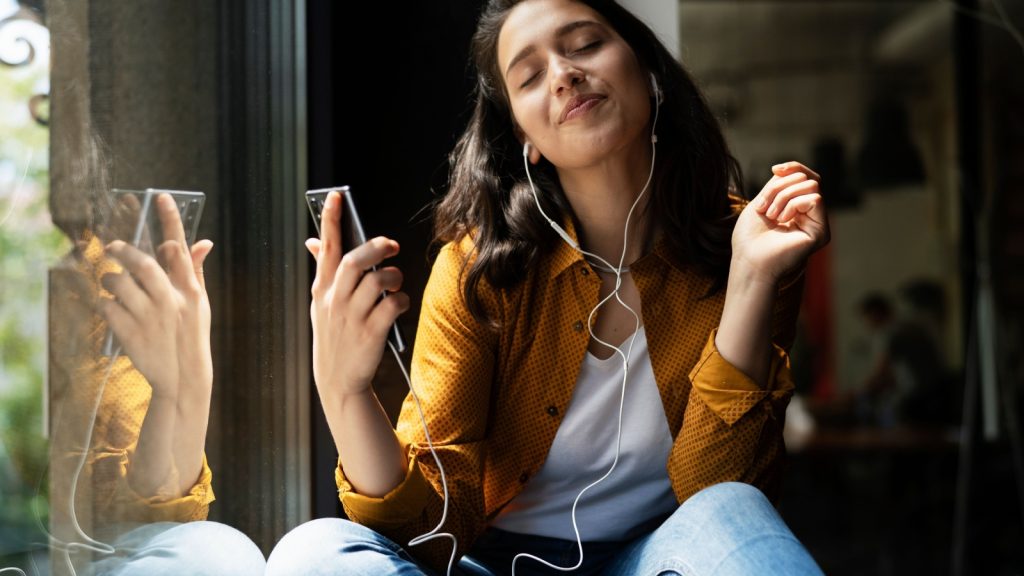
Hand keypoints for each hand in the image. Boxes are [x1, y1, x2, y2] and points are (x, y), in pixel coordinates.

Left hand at [99, 193, 212, 399]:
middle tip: (113, 247)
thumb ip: (196, 271)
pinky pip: (108, 307)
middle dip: (124, 251)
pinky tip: (112, 309)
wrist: (183, 379)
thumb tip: (203, 242)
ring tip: (111, 283)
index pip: (180, 248)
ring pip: (120, 284)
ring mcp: (150, 318)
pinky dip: (106, 304)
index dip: (170, 220)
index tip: (161, 196)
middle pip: (143, 264)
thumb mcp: (200, 304)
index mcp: (190, 290)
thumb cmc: (192, 336)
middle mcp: (171, 301)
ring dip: (110, 279)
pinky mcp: (131, 334)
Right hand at [306, 191, 409, 399]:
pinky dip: (400, 299)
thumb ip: (322, 271)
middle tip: (390, 245)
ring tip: (395, 281)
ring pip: (376, 281)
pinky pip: (392, 305)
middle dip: (375, 247)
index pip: (326, 248)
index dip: (330, 220)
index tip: (336, 196)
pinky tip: (398, 303)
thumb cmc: (334, 336)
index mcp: (322, 290)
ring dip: (392, 276)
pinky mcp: (371, 333)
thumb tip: (314, 241)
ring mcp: (352, 318)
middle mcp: (334, 301)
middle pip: (354, 261)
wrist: (338, 381)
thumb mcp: (321, 304)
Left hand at [731, 161, 829, 283]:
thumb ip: (780, 184)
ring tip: (771, 215)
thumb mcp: (763, 200)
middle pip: (806, 178)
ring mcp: (818, 224)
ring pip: (811, 185)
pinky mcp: (821, 233)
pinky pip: (815, 199)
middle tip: (764, 207)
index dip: (793, 167)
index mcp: (797, 208)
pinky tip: (782, 220)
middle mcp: (810, 216)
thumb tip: (792, 170)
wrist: (748, 260)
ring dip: (783, 196)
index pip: (806, 177)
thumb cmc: (750, 236)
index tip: (775, 169)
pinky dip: (793, 204)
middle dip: (780, 187)